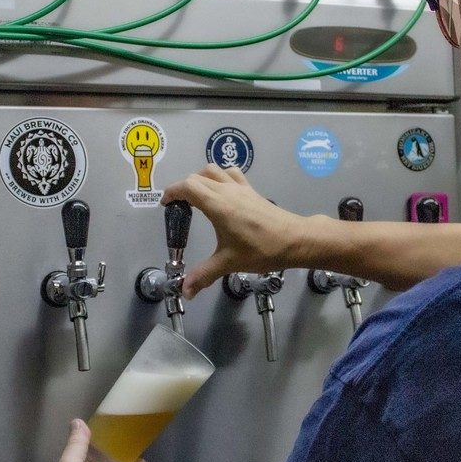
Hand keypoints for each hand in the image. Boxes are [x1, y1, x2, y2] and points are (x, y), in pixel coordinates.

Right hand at [161, 165, 308, 297]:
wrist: (295, 239)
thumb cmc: (261, 249)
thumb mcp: (229, 263)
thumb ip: (204, 275)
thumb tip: (185, 291)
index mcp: (217, 204)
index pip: (187, 186)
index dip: (172, 192)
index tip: (166, 204)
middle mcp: (227, 190)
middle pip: (197, 177)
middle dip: (183, 187)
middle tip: (179, 207)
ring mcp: (241, 188)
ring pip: (215, 170)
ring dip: (201, 177)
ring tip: (197, 196)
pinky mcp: (252, 191)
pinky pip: (231, 174)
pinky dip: (220, 176)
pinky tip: (222, 192)